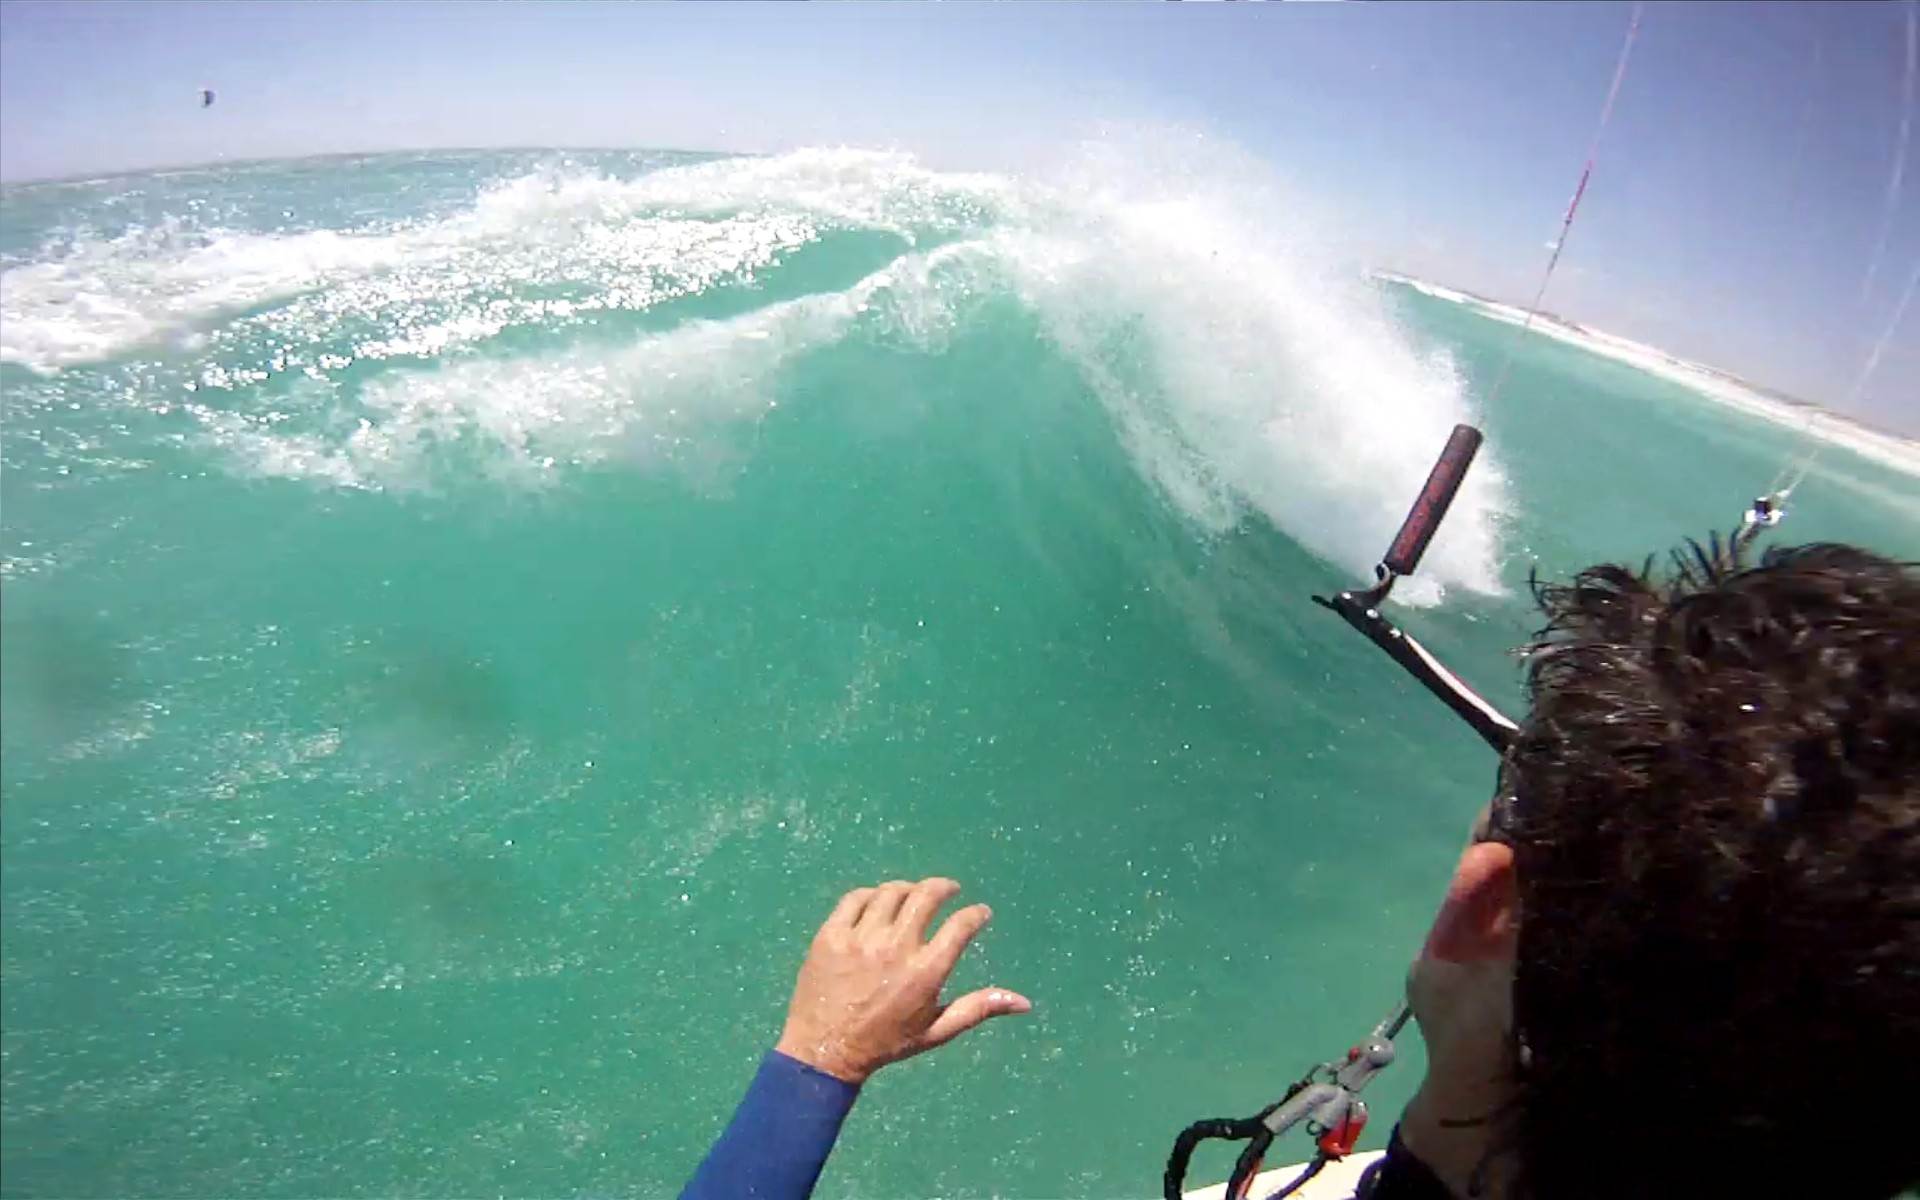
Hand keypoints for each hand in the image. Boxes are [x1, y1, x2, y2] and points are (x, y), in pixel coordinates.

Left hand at [774, 877, 1031, 1084]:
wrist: (824, 1051)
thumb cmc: (886, 1043)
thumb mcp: (936, 1031)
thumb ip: (978, 1009)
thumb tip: (1024, 1002)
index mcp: (925, 972)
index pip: (960, 926)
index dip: (976, 914)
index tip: (979, 912)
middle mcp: (895, 949)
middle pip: (926, 896)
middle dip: (944, 887)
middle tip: (949, 889)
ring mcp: (860, 939)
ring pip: (891, 892)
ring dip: (909, 888)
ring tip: (914, 894)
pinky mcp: (831, 935)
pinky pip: (855, 898)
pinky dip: (872, 894)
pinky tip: (879, 901)